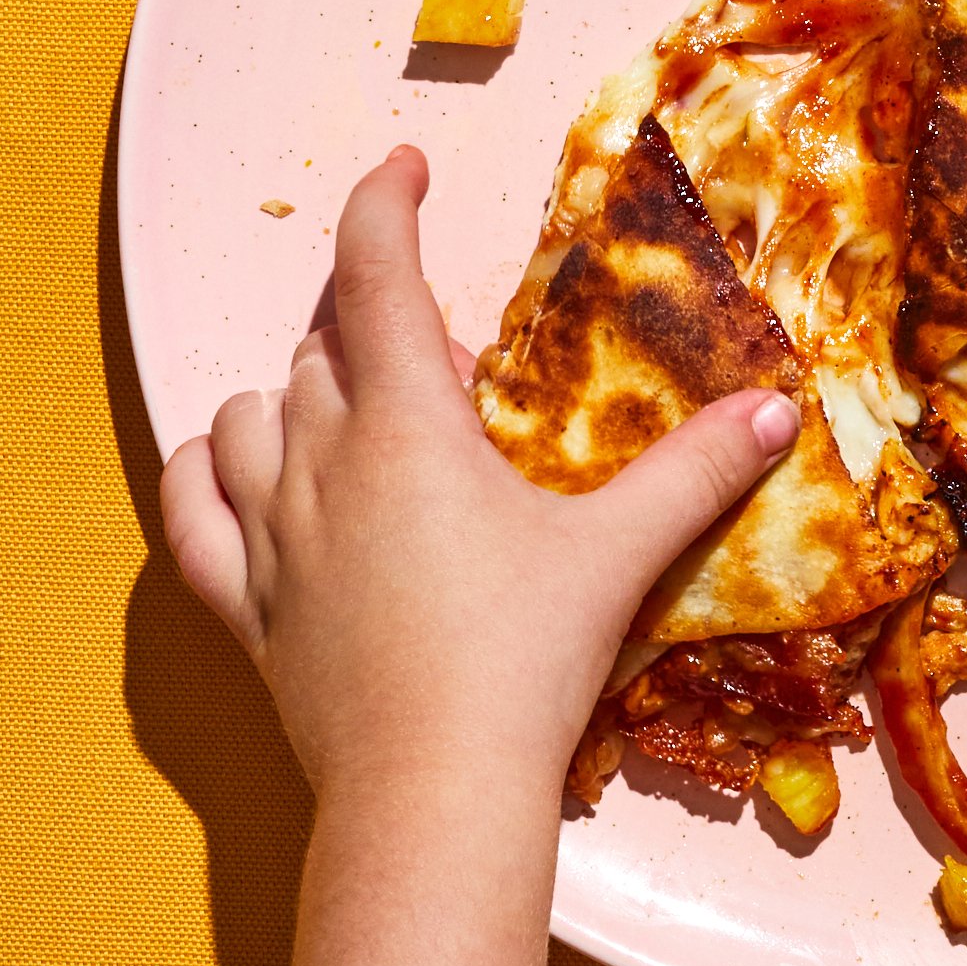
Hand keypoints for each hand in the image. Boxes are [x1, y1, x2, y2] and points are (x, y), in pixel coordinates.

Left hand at [161, 144, 798, 804]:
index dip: (384, 201)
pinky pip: (191, 508)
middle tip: (454, 372)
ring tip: (366, 421)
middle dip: (377, 323)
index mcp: (405, 424)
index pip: (374, 271)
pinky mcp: (240, 605)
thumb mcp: (619, 554)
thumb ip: (696, 472)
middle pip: (321, 343)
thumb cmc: (523, 662)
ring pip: (250, 412)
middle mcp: (321, 459)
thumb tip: (775, 410)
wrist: (431, 798)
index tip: (408, 167)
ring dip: (300, 392)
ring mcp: (268, 535)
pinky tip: (245, 471)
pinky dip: (209, 470)